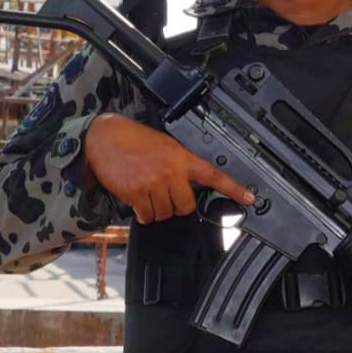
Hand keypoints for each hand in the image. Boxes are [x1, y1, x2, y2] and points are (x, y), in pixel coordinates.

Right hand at [81, 114, 250, 223]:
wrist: (103, 138)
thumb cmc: (131, 139)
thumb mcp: (163, 144)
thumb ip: (178, 163)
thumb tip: (187, 184)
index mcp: (181, 156)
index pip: (213, 175)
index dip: (233, 188)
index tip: (249, 198)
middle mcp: (170, 170)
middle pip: (186, 206)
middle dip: (176, 205)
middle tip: (165, 194)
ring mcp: (153, 183)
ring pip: (165, 213)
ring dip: (156, 210)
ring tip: (146, 192)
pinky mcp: (136, 193)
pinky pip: (147, 215)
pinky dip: (142, 212)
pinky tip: (137, 199)